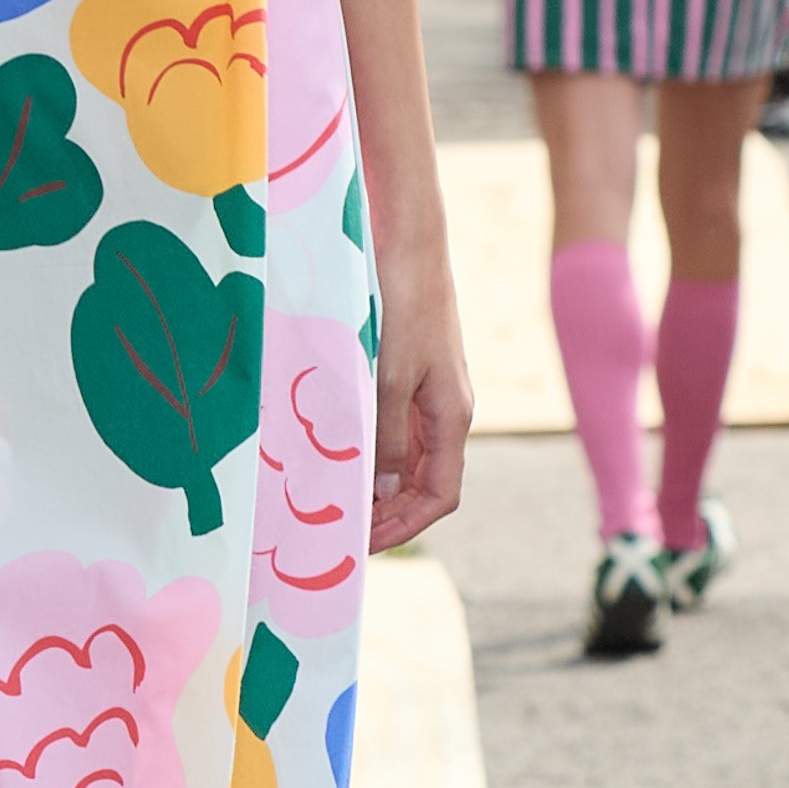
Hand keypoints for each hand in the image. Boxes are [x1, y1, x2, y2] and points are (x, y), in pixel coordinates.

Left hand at [369, 249, 471, 550]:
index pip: (440, 495)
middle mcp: (446, 411)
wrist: (408, 244)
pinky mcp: (411, 374)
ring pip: (407, 459)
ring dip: (378, 486)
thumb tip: (382, 494)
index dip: (406, 526)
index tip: (364, 544)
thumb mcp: (389, 377)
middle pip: (423, 483)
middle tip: (342, 533)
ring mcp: (429, 393)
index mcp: (452, 417)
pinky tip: (340, 455)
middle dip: (388, 514)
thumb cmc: (404, 305)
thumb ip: (385, 438)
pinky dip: (371, 451)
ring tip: (336, 501)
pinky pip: (394, 429)